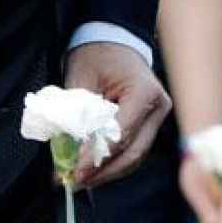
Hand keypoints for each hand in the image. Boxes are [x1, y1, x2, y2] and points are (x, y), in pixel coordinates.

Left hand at [64, 41, 170, 188]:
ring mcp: (157, 118)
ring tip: (78, 181)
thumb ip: (74, 116)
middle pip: (132, 153)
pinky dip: (112, 163)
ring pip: (134, 157)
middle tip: (71, 182)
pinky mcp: (150, 125)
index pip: (121, 135)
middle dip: (101, 172)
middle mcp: (158, 108)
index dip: (96, 157)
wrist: (114, 40)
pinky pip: (133, 151)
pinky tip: (92, 170)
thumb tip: (64, 152)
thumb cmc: (98, 54)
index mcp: (145, 92)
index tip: (72, 171)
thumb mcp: (81, 79)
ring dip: (106, 172)